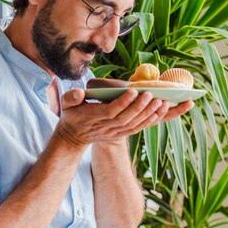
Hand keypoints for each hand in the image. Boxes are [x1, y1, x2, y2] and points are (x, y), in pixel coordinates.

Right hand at [55, 88, 192, 145]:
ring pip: (134, 124)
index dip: (122, 103)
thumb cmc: (71, 115)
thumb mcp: (66, 104)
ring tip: (162, 101)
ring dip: (148, 114)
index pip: (110, 111)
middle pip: (126, 118)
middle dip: (140, 107)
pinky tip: (159, 112)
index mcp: (93, 117)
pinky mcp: (121, 134)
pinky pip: (137, 129)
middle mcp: (106, 126)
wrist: (74, 136)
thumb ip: (71, 97)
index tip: (133, 91)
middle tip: (152, 94)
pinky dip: (149, 121)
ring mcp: (114, 132)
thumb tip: (78, 93)